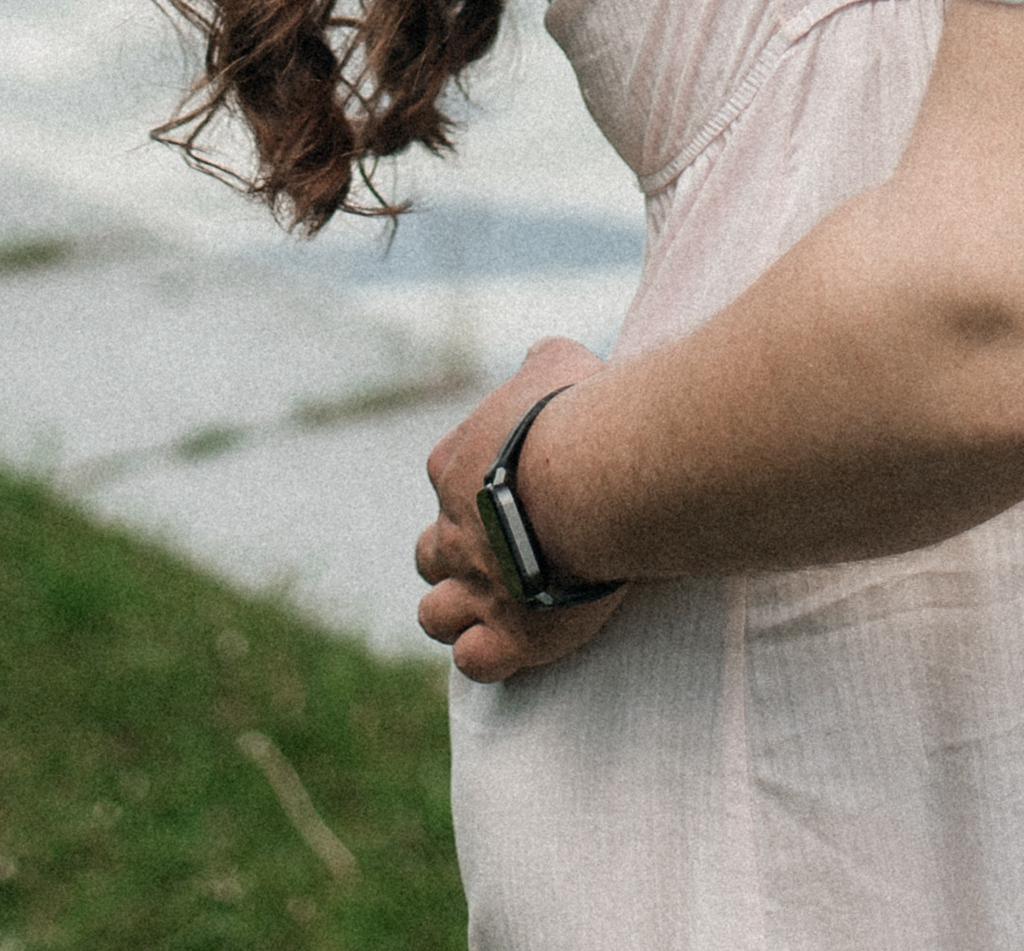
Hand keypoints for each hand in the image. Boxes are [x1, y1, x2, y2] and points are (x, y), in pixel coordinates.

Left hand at [416, 339, 625, 683]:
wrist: (596, 477)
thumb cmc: (577, 414)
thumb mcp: (557, 363)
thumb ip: (541, 364)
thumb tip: (541, 361)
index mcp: (453, 467)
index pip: (441, 480)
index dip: (468, 491)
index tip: (507, 490)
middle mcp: (451, 530)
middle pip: (428, 554)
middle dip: (453, 559)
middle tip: (502, 556)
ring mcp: (475, 588)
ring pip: (434, 615)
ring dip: (457, 615)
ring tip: (499, 610)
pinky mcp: (509, 634)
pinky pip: (474, 662)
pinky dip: (486, 657)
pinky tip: (512, 646)